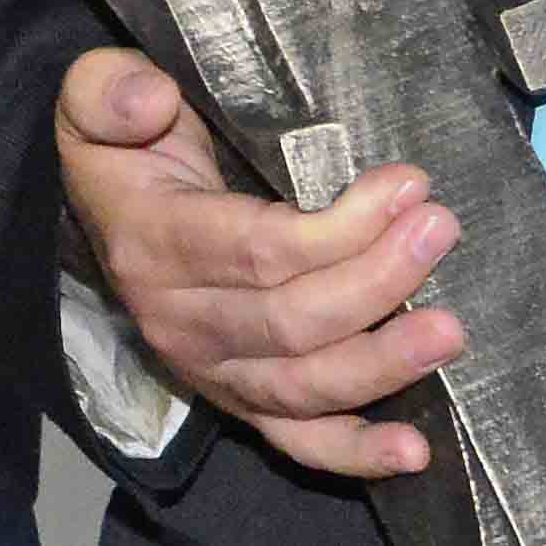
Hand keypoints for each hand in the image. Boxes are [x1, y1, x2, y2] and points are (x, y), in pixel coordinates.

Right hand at [50, 47, 457, 475]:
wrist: (107, 208)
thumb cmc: (128, 146)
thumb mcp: (96, 98)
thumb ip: (108, 91)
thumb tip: (147, 96)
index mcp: (153, 245)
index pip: (255, 252)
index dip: (339, 230)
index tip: (408, 185)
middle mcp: (179, 322)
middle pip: (290, 323)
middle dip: (376, 282)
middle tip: (441, 230)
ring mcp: (212, 371)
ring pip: (303, 387)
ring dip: (383, 364)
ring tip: (450, 330)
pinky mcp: (241, 399)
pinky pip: (296, 440)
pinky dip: (354, 453)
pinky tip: (414, 452)